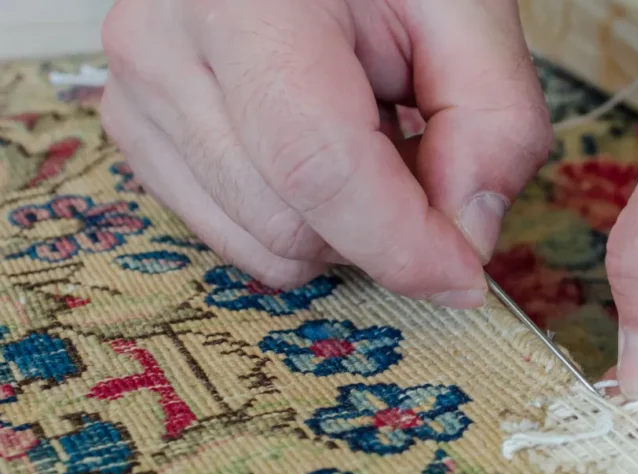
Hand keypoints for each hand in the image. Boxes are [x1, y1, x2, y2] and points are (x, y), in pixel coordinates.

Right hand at [100, 0, 550, 304]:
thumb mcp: (467, 17)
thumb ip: (494, 122)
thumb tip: (466, 239)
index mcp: (246, 1)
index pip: (315, 163)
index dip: (399, 242)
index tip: (464, 275)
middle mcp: (164, 47)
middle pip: (289, 223)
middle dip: (380, 230)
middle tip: (420, 160)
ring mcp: (138, 96)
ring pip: (262, 247)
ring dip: (341, 229)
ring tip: (366, 140)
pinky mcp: (137, 134)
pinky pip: (235, 239)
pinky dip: (299, 223)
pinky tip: (316, 152)